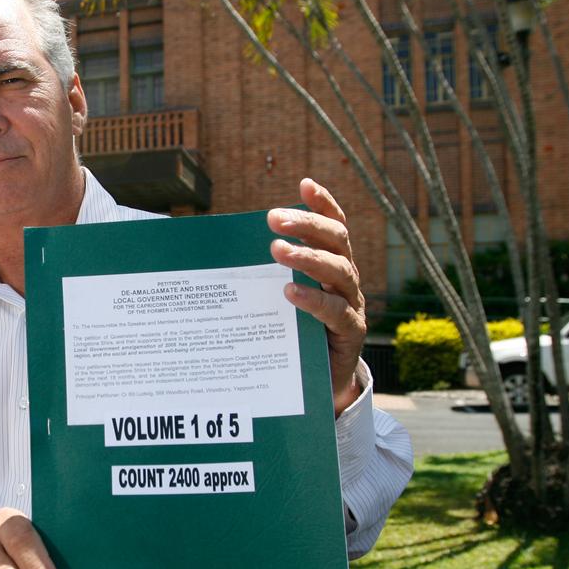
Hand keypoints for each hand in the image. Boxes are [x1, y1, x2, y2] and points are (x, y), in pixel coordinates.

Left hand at [267, 178, 365, 415]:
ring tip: (277, 249)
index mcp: (331, 264)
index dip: (323, 204)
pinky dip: (313, 300)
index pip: (333, 226)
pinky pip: (336, 313)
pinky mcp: (350, 334)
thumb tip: (216, 251)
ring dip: (307, 256)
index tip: (305, 183)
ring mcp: (351, 305)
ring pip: (338, 271)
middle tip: (275, 218)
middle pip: (337, 241)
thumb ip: (262, 275)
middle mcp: (345, 280)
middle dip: (307, 224)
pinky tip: (290, 292)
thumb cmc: (290, 333)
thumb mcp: (276, 298)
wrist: (314, 385)